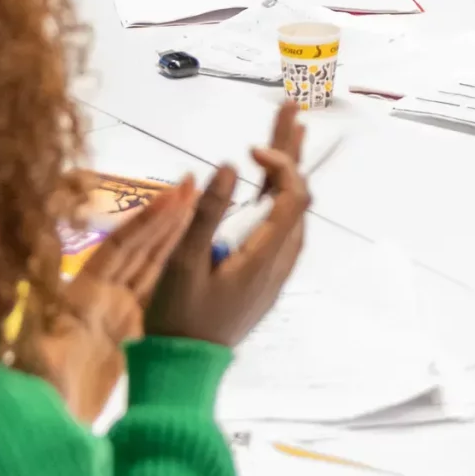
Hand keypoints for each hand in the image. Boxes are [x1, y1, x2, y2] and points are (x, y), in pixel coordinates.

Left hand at [28, 178, 196, 420]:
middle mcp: (98, 300)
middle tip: (194, 186)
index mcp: (81, 296)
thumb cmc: (35, 391)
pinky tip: (190, 264)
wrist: (38, 430)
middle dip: (164, 219)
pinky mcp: (124, 341)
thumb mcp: (30, 350)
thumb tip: (29, 274)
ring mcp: (112, 319)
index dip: (146, 222)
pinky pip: (152, 300)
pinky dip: (171, 278)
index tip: (173, 196)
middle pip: (137, 251)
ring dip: (172, 241)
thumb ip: (33, 315)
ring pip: (148, 271)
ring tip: (198, 211)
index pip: (119, 248)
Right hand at [147, 103, 311, 347]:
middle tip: (290, 108)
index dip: (279, 163)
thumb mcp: (184, 263)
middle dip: (290, 150)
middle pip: (295, 195)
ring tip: (285, 134)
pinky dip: (275, 196)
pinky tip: (265, 185)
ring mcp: (273, 269)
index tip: (248, 151)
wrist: (184, 367)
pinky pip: (277, 227)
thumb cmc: (179, 318)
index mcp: (265, 254)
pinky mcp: (261, 276)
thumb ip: (207, 213)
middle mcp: (279, 260)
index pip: (292, 195)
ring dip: (285, 171)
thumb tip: (230, 166)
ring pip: (288, 210)